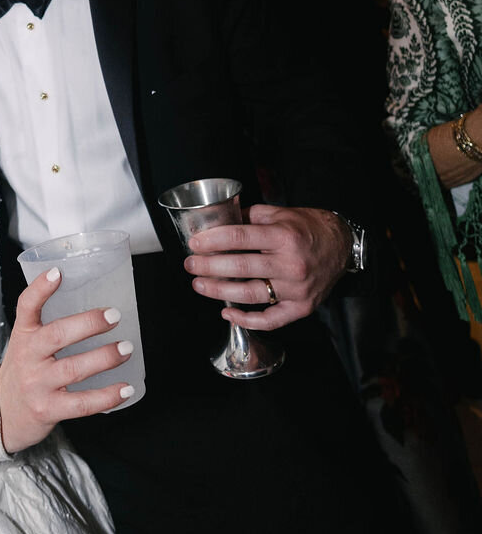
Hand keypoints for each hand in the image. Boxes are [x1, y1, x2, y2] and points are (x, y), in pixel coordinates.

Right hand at [0, 269, 135, 453]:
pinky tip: (125, 388)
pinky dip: (107, 396)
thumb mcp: (26, 345)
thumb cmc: (23, 373)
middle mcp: (27, 357)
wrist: (1, 414)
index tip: (57, 273)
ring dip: (104, 357)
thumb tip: (95, 309)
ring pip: (74, 369)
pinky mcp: (48, 409)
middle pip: (57, 335)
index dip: (40, 289)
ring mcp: (37, 384)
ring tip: (126, 348)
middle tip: (114, 315)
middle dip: (88, 324)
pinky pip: (82, 403)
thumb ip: (48, 327)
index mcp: (23, 335)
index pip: (26, 307)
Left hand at [184, 205, 349, 330]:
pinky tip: (227, 313)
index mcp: (284, 236)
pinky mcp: (301, 307)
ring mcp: (297, 289)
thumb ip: (250, 216)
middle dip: (209, 266)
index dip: (213, 241)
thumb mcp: (281, 213)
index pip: (240, 237)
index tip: (195, 244)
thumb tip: (220, 221)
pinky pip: (270, 320)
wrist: (343, 246)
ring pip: (250, 294)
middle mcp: (291, 264)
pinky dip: (246, 319)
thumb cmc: (310, 228)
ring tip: (200, 285)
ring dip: (219, 292)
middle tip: (190, 265)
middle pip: (240, 267)